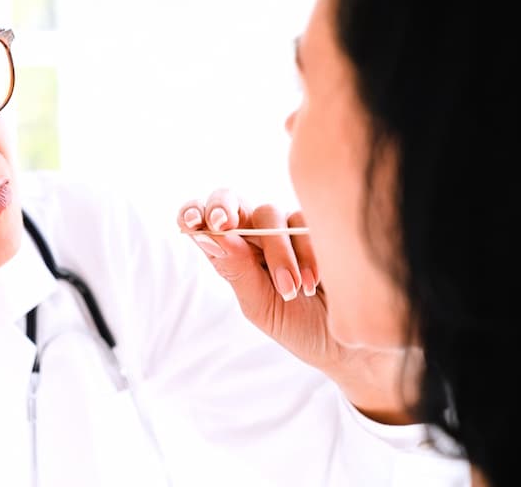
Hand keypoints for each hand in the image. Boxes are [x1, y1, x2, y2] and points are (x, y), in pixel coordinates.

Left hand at [178, 188, 417, 424]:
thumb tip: (207, 235)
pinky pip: (305, 221)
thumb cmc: (300, 328)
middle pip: (231, 201)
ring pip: (269, 214)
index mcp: (233, 255)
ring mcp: (288, 229)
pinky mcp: (320, 226)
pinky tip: (315, 284)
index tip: (192, 222)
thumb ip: (236, 270)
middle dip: (223, 207)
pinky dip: (308, 253)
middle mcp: (255, 237)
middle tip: (223, 224)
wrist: (353, 344)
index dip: (193, 213)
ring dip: (277, 253)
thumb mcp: (261, 306)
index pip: (204, 224)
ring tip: (293, 290)